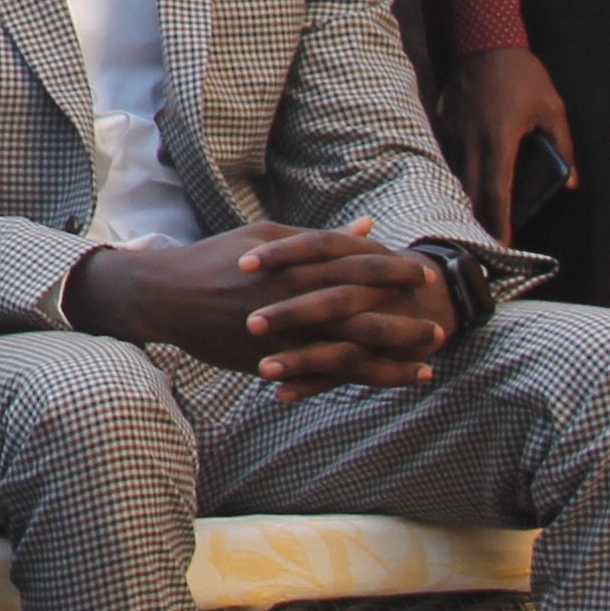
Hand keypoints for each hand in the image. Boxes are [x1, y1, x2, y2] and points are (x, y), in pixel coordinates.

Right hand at [60, 223, 453, 388]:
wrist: (169, 296)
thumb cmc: (219, 259)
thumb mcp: (268, 237)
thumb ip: (320, 238)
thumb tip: (368, 229)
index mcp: (298, 262)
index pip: (360, 263)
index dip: (396, 268)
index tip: (424, 273)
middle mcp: (297, 297)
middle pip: (366, 309)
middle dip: (406, 318)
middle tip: (440, 325)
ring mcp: (287, 332)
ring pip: (352, 347)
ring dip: (395, 355)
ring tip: (429, 360)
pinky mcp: (275, 359)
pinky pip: (327, 373)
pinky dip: (363, 377)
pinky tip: (389, 382)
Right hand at [450, 47, 575, 239]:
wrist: (485, 40)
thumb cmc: (524, 75)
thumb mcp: (553, 109)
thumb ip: (564, 147)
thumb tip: (571, 182)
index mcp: (500, 140)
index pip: (497, 192)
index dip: (499, 222)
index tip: (501, 244)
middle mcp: (472, 141)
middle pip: (470, 192)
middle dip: (477, 219)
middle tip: (484, 242)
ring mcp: (453, 132)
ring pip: (454, 175)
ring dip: (464, 198)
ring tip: (471, 219)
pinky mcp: (443, 123)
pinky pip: (448, 156)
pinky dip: (455, 174)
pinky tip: (461, 184)